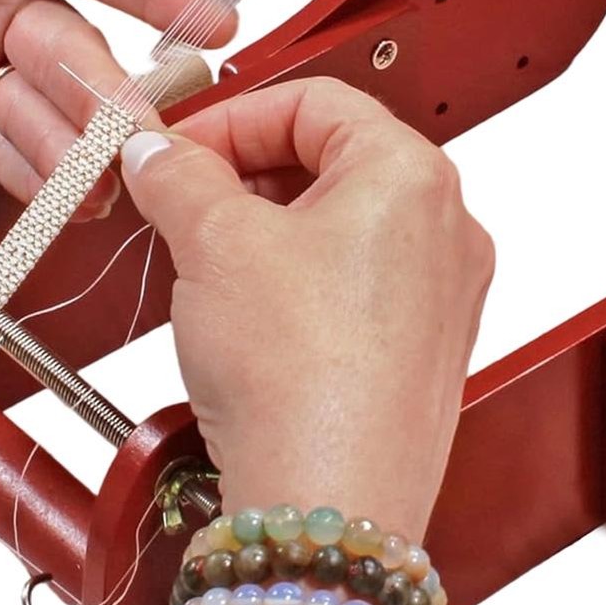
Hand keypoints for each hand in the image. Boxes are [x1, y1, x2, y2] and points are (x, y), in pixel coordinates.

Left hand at [0, 0, 229, 209]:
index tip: (216, 12)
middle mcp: (13, 4)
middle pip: (91, 50)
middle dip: (108, 87)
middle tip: (125, 118)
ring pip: (68, 116)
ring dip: (69, 140)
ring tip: (48, 151)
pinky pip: (24, 165)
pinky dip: (34, 180)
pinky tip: (20, 178)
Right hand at [121, 78, 494, 540]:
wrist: (328, 503)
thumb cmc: (301, 376)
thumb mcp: (214, 244)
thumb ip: (180, 175)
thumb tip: (158, 151)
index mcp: (415, 174)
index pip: (316, 101)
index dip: (233, 116)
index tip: (176, 148)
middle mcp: (447, 227)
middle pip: (333, 160)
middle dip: (245, 173)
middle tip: (180, 200)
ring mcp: (443, 293)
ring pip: (341, 225)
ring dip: (266, 228)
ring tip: (203, 260)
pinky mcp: (424, 351)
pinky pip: (355, 284)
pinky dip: (297, 280)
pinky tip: (245, 314)